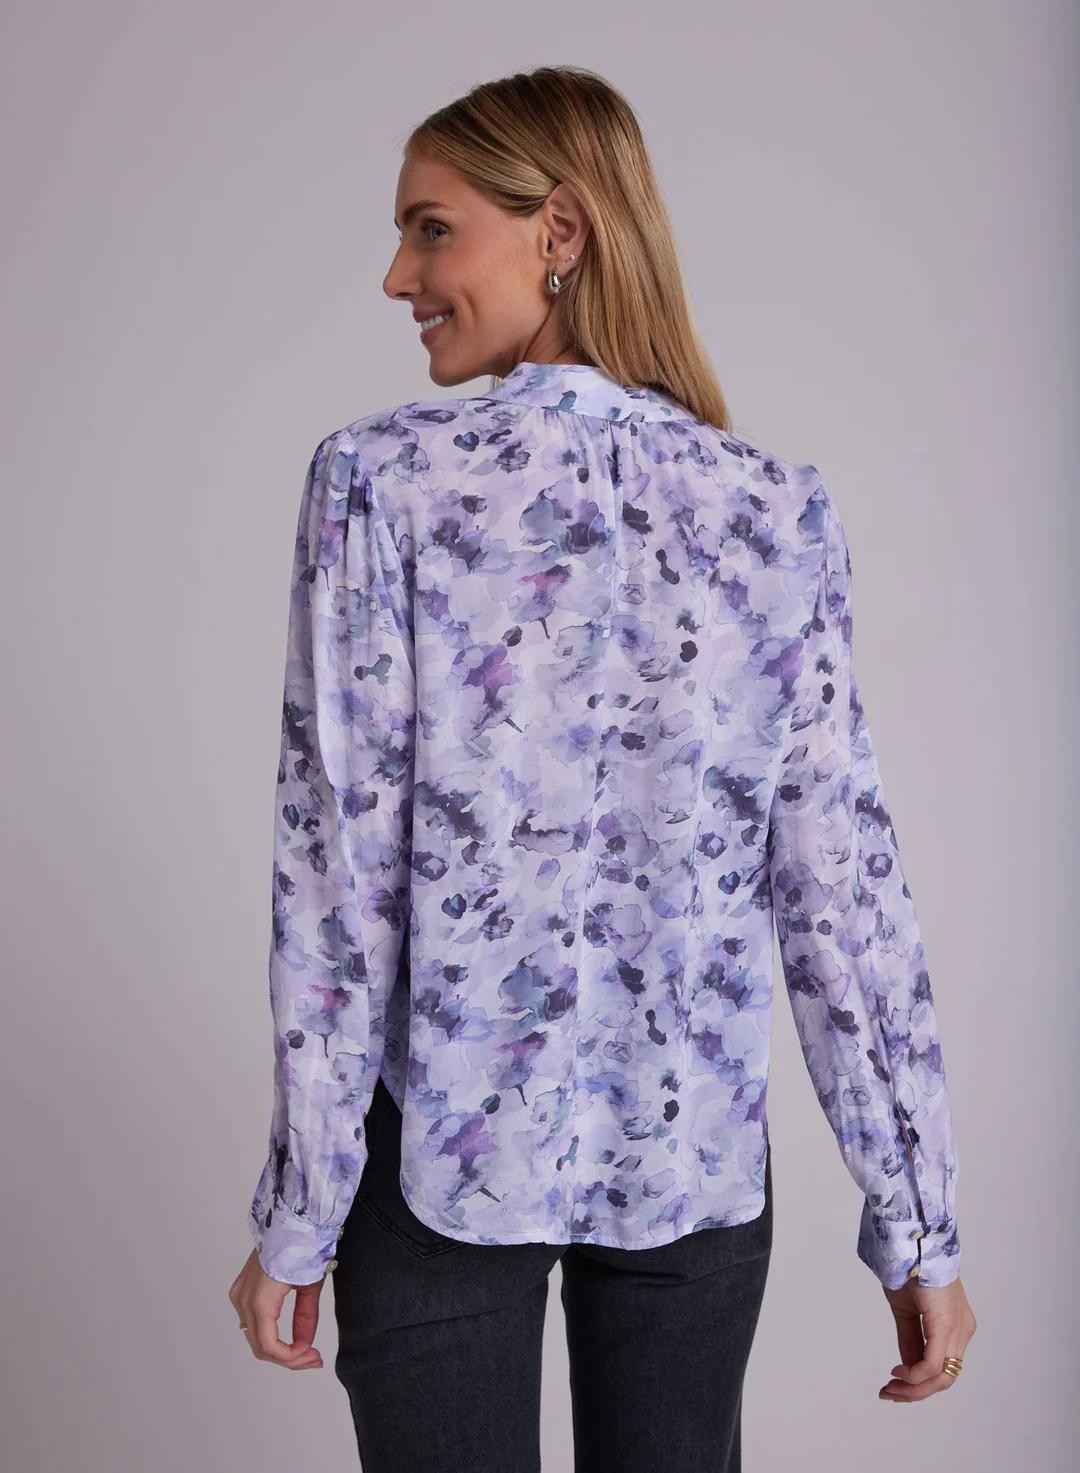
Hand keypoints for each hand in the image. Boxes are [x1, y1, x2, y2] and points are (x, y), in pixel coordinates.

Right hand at [228, 1248, 325, 1368]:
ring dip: (280, 1350)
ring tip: (307, 1352)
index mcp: (260, 1299)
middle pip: (261, 1346)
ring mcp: (240, 1295)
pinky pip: (254, 1324)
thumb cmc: (303, 1243)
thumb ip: (306, 1317)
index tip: (313, 1355)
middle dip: (288, 1358)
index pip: (269, 1346)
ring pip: (256, 1338)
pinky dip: (272, 1335)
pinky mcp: (242, 1290)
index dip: (291, 1358)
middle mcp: (243, 1299)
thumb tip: (304, 1345)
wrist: (290, 1215)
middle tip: (314, 1359)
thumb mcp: (310, 1284)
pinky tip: (292, 1340)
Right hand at [878, 1275, 975, 1402]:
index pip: (941, 1367)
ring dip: (913, 1388)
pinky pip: (933, 1363)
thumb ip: (910, 1339)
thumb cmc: (909, 1267)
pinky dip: (915, 1374)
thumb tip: (908, 1367)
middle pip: (944, 1378)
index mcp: (955, 1326)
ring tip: (890, 1388)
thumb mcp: (907, 1311)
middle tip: (889, 1393)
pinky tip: (898, 1372)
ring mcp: (958, 1329)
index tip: (892, 1385)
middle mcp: (963, 1331)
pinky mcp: (947, 1325)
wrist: (911, 1240)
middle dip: (914, 1391)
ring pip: (942, 1377)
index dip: (917, 1382)